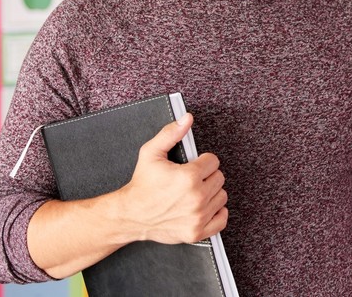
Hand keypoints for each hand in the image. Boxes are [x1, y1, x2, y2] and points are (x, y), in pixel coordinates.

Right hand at [117, 113, 228, 243]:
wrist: (130, 215)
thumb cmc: (141, 185)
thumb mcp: (151, 153)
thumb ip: (171, 133)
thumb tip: (187, 118)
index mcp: (189, 177)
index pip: (213, 161)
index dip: (202, 161)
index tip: (193, 165)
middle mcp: (197, 198)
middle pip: (219, 178)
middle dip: (207, 176)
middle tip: (192, 179)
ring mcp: (198, 216)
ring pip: (222, 197)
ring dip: (211, 193)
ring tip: (195, 192)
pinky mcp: (197, 232)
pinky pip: (222, 220)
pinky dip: (216, 214)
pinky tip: (204, 207)